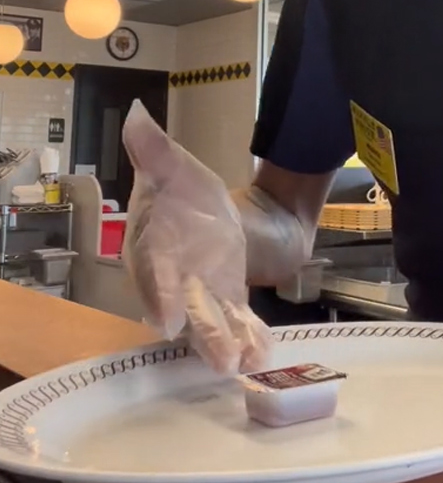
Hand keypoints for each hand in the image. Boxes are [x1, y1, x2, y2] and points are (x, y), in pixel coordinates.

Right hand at [123, 102, 272, 373]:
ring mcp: (202, 294)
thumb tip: (137, 116)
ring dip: (227, 344)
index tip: (167, 320)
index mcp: (153, 247)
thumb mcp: (177, 168)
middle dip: (202, 333)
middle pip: (186, 308)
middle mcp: (174, 278)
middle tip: (220, 360)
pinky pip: (238, 322)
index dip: (159, 295)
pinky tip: (264, 354)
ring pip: (213, 322)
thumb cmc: (188, 193)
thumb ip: (157, 151)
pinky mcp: (228, 301)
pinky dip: (251, 337)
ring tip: (242, 366)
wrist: (220, 211)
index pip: (153, 273)